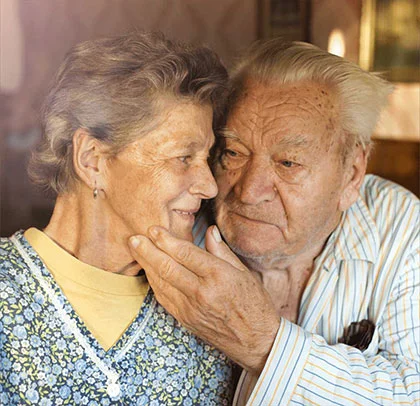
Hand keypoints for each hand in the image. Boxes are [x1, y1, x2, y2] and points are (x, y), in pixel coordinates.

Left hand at [129, 225, 279, 374]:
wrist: (257, 341)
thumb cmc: (254, 304)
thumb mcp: (244, 272)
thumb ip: (222, 251)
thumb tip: (209, 231)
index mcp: (219, 276)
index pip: (186, 253)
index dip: (166, 240)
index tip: (153, 229)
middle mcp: (202, 292)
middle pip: (168, 267)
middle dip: (148, 250)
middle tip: (134, 238)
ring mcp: (191, 308)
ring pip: (161, 282)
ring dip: (146, 265)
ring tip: (135, 250)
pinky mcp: (186, 319)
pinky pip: (164, 298)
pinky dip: (154, 283)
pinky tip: (148, 272)